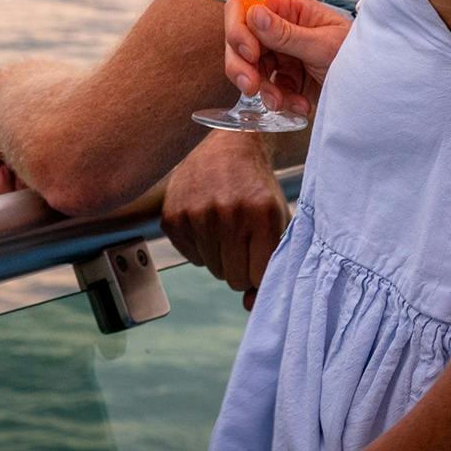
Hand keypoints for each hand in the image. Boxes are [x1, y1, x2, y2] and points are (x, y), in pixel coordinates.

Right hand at [162, 130, 287, 307]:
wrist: (229, 144)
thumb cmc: (258, 188)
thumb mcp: (277, 221)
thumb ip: (271, 265)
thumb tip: (248, 305)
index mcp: (260, 215)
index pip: (258, 278)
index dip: (259, 272)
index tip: (259, 256)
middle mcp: (227, 213)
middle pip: (233, 278)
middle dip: (240, 266)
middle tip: (242, 239)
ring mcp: (195, 213)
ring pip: (212, 269)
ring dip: (220, 255)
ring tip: (225, 225)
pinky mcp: (172, 215)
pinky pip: (190, 256)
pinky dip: (199, 245)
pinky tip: (206, 220)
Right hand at [225, 0, 351, 117]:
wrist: (376, 91)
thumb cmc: (359, 56)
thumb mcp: (324, 45)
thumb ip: (287, 33)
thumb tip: (254, 14)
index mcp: (290, 10)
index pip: (246, 7)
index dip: (239, 28)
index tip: (250, 52)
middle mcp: (280, 29)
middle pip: (240, 40)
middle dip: (241, 65)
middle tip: (251, 86)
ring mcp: (282, 54)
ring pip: (248, 68)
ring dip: (263, 89)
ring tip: (282, 103)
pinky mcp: (286, 79)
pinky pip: (267, 89)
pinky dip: (280, 101)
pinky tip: (299, 105)